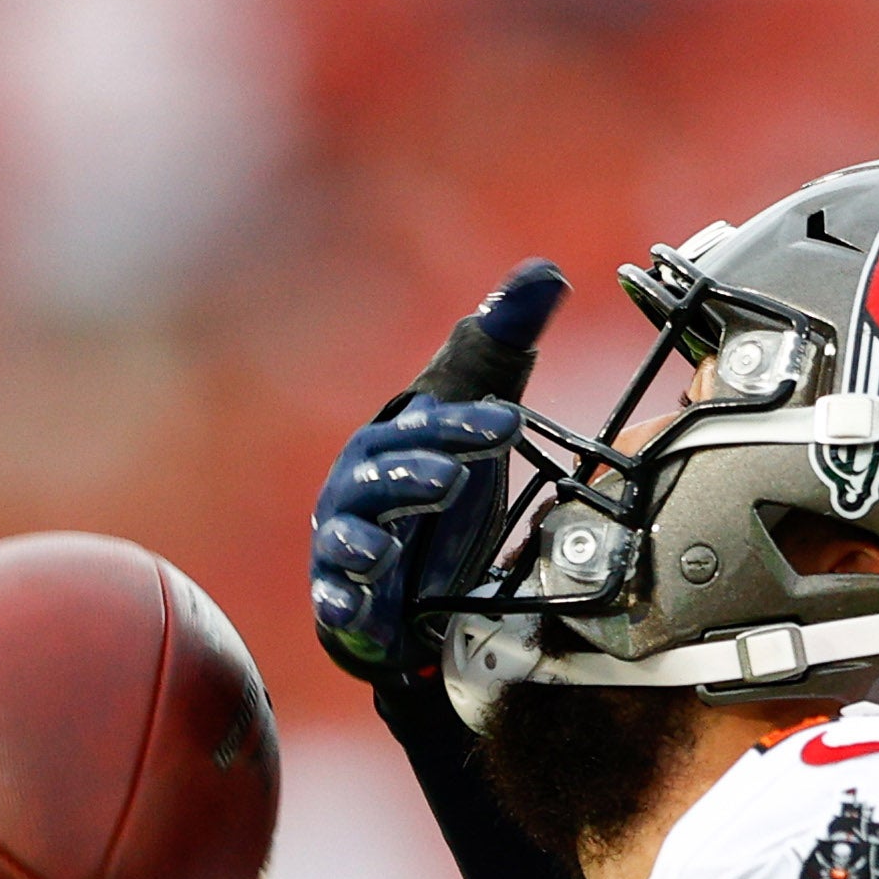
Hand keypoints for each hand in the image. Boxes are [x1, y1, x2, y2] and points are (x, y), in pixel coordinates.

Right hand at [311, 257, 565, 672]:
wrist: (405, 578)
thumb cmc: (436, 487)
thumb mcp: (475, 420)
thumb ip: (504, 348)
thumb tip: (544, 274)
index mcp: (396, 438)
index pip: (431, 423)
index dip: (468, 424)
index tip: (512, 424)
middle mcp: (363, 483)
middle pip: (383, 473)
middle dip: (414, 473)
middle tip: (453, 478)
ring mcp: (347, 539)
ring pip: (349, 533)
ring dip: (364, 539)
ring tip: (384, 548)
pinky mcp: (345, 594)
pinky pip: (334, 595)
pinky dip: (338, 599)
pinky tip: (348, 604)